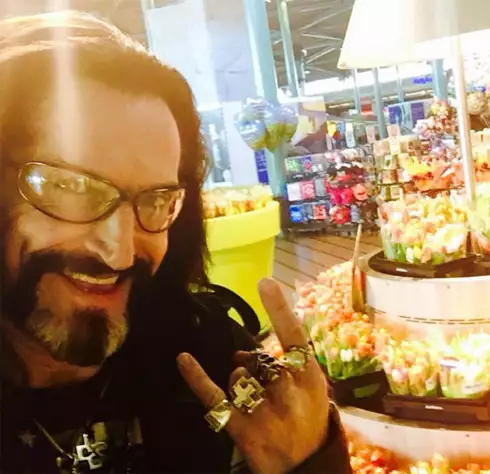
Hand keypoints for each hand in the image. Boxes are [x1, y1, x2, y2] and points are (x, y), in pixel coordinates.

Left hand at [177, 278, 329, 473]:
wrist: (307, 466)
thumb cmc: (309, 418)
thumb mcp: (314, 388)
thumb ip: (288, 362)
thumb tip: (245, 351)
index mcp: (310, 377)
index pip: (294, 335)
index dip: (279, 308)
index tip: (264, 281)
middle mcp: (288, 392)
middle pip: (258, 358)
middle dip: (257, 367)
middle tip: (271, 391)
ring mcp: (263, 411)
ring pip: (237, 374)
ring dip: (242, 384)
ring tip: (260, 408)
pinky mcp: (240, 427)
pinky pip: (214, 396)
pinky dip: (197, 377)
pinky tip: (183, 359)